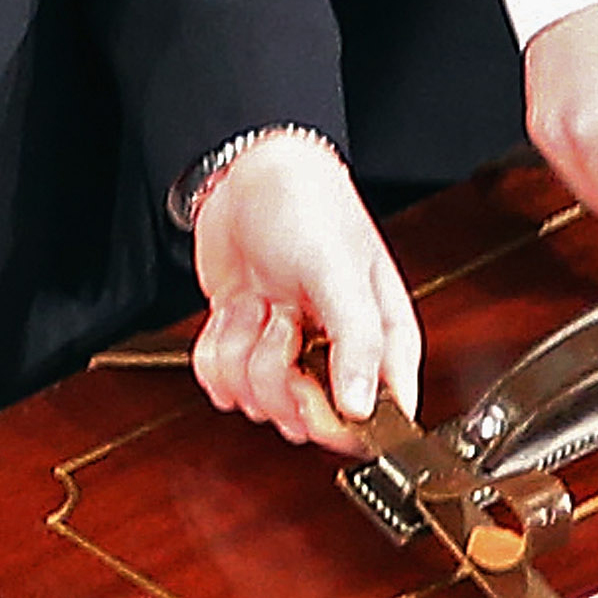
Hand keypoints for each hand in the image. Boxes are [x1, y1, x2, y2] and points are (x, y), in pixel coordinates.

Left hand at [190, 132, 421, 454]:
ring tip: (261, 302)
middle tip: (281, 322)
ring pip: (256, 403)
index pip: (372, 421)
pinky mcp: (245, 352)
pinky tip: (235, 310)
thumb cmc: (308, 208)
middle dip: (276, 373)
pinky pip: (220, 385)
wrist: (247, 175)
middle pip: (305, 421)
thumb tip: (364, 409)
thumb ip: (357, 342)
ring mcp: (288, 358)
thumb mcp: (340, 272)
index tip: (307, 384)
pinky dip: (216, 348)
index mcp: (381, 344)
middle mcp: (336, 358)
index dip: (333, 418)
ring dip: (243, 351)